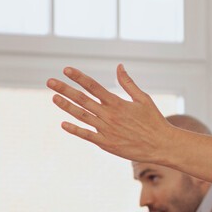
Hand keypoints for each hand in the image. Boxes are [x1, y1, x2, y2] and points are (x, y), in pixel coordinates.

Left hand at [48, 64, 173, 164]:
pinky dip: (74, 129)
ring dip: (66, 106)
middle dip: (65, 89)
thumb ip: (128, 83)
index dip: (78, 77)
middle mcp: (109, 115)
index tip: (66, 69)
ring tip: (54, 97)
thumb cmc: (154, 120)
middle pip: (82, 99)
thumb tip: (119, 66)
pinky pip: (87, 135)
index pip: (93, 86)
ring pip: (81, 116)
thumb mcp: (143, 98)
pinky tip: (63, 123)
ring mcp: (106, 130)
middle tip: (50, 81)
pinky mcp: (106, 144)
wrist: (161, 145)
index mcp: (117, 103)